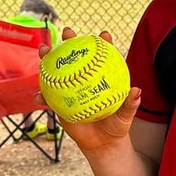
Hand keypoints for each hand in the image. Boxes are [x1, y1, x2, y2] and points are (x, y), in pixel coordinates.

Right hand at [35, 28, 140, 152]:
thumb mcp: (125, 116)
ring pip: (56, 70)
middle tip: (67, 33)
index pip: (102, 55)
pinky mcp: (58, 103)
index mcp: (100, 76)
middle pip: (74, 54)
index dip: (102, 42)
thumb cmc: (116, 125)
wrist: (103, 142)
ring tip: (43, 52)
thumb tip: (137, 91)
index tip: (103, 35)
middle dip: (69, 40)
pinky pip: (47, 97)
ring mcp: (69, 88)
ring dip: (47, 58)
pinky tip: (38, 97)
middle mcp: (83, 78)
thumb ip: (130, 104)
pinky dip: (41, 96)